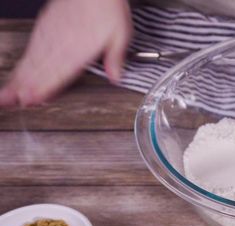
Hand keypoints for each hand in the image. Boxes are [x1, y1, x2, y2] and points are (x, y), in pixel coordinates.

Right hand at [0, 0, 131, 106]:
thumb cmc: (106, 9)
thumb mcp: (120, 35)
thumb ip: (115, 59)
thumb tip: (116, 78)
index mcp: (80, 50)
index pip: (59, 74)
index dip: (45, 88)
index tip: (33, 100)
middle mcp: (62, 44)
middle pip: (40, 70)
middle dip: (24, 88)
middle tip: (9, 101)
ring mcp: (51, 35)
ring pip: (32, 60)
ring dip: (19, 78)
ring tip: (8, 93)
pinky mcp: (46, 27)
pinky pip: (32, 47)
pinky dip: (24, 62)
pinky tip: (19, 71)